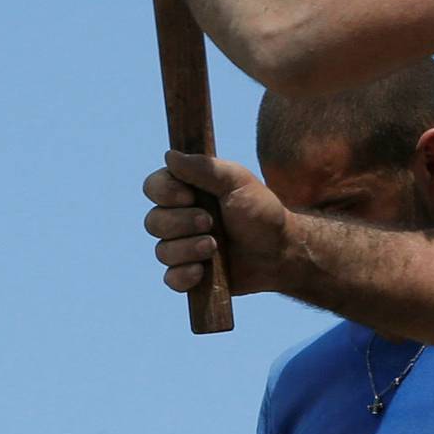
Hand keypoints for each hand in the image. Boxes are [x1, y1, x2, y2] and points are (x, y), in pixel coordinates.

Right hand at [146, 150, 288, 295]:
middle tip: (211, 222)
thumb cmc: (261, 211)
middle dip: (182, 223)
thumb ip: (204, 168)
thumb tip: (170, 155)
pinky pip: (171, 278)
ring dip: (188, 248)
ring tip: (214, 247)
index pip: (153, 187)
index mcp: (187, 191)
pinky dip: (184, 275)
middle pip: (153, 221)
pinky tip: (202, 271)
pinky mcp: (192, 274)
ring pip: (162, 251)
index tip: (189, 197)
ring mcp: (184, 247)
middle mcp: (180, 218)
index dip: (164, 193)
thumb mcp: (237, 182)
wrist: (281, 250)